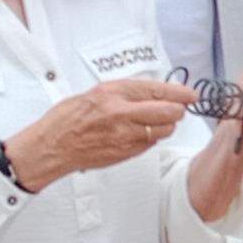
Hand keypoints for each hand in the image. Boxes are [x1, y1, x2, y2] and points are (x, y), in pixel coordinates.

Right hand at [6, 77, 192, 187]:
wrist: (52, 146)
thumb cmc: (68, 119)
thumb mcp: (95, 93)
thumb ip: (124, 93)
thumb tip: (152, 92)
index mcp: (112, 93)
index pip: (156, 89)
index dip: (179, 92)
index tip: (190, 94)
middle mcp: (121, 113)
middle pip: (169, 112)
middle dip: (178, 110)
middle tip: (178, 109)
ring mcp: (124, 136)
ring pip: (163, 130)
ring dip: (165, 125)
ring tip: (153, 122)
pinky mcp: (125, 153)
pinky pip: (150, 144)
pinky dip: (151, 138)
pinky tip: (138, 133)